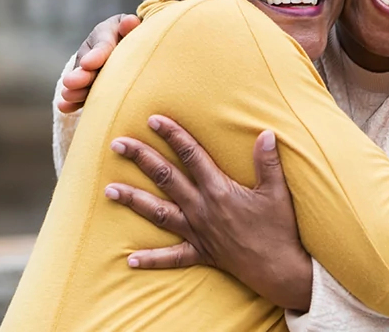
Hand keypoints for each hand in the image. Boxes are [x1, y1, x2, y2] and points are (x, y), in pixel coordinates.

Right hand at [57, 13, 140, 112]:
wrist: (129, 42)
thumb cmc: (134, 34)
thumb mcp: (132, 27)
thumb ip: (131, 26)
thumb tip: (130, 22)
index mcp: (106, 33)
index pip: (102, 45)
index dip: (97, 55)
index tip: (88, 64)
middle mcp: (93, 51)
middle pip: (88, 66)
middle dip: (81, 75)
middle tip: (71, 83)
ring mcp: (88, 70)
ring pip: (82, 82)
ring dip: (75, 90)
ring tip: (69, 96)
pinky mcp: (88, 86)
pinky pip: (81, 93)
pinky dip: (73, 101)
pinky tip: (65, 107)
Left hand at [104, 115, 312, 311]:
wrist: (278, 269)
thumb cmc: (279, 228)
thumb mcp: (276, 191)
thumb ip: (268, 161)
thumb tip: (265, 132)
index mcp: (219, 190)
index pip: (191, 156)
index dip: (173, 135)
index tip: (153, 119)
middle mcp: (202, 209)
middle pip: (166, 178)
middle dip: (141, 159)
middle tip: (117, 143)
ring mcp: (198, 232)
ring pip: (158, 213)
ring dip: (133, 201)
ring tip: (109, 190)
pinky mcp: (201, 253)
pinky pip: (172, 258)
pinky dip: (151, 259)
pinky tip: (130, 259)